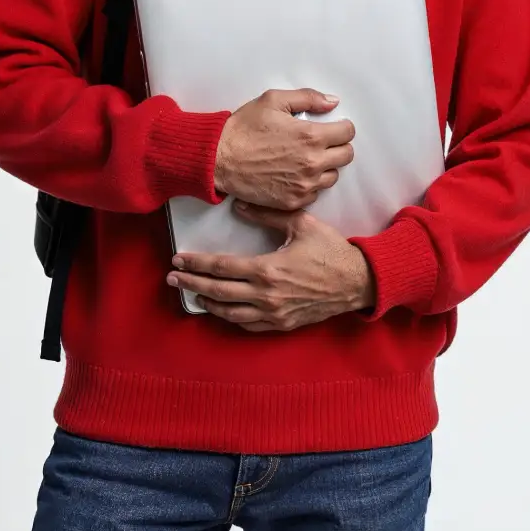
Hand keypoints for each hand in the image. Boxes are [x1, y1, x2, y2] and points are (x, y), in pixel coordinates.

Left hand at [167, 202, 375, 331]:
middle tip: (172, 278)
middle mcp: (266, 295)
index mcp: (267, 269)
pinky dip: (230, 317)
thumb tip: (238, 205)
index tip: (179, 260)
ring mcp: (273, 314)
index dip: (197, 264)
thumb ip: (266, 215)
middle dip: (191, 283)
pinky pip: (248, 325)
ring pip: (229, 312)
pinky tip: (221, 309)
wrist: (357, 281)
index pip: (221, 267)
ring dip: (207, 302)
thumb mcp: (301, 223)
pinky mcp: (282, 324)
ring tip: (191, 293)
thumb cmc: (330, 249)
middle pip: (218, 291)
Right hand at [213, 88, 354, 211]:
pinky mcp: (293, 201)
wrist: (219, 159)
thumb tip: (333, 102)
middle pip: (346, 156)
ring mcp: (304, 185)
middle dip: (338, 145)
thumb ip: (308, 98)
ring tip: (306, 157)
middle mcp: (312, 163)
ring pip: (332, 176)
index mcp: (310, 136)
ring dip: (325, 166)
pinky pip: (315, 193)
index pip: (348, 133)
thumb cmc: (243, 128)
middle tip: (321, 141)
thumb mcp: (273, 100)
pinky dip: (310, 183)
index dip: (342, 127)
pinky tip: (295, 173)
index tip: (333, 126)